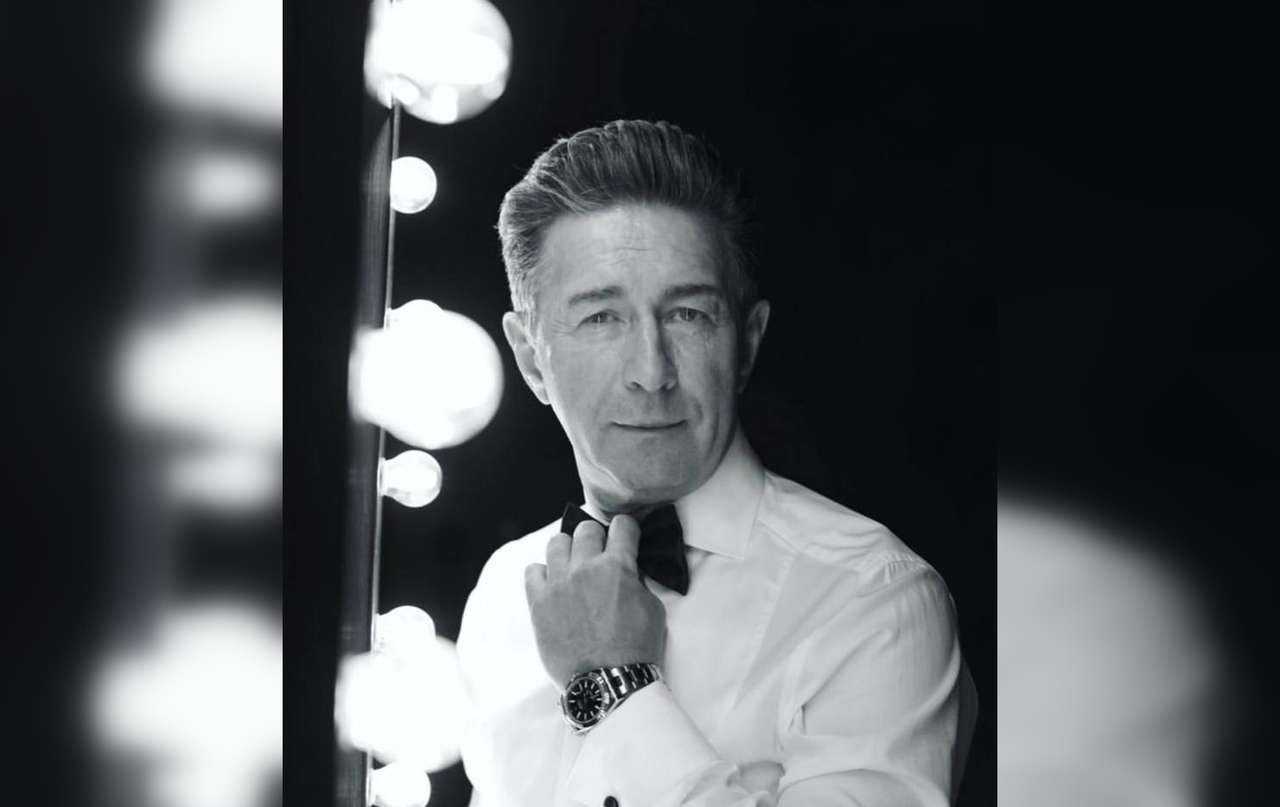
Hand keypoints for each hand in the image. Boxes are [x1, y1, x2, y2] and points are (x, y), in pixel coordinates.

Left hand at [525, 515, 666, 684]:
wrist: (607, 682)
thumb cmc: (636, 649)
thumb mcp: (652, 609)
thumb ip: (637, 582)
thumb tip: (627, 571)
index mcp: (617, 566)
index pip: (622, 525)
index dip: (627, 530)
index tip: (626, 538)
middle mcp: (584, 568)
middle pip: (585, 529)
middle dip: (597, 537)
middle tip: (600, 554)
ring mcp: (558, 584)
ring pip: (556, 543)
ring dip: (568, 550)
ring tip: (574, 565)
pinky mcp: (538, 603)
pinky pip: (532, 571)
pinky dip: (542, 573)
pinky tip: (553, 584)